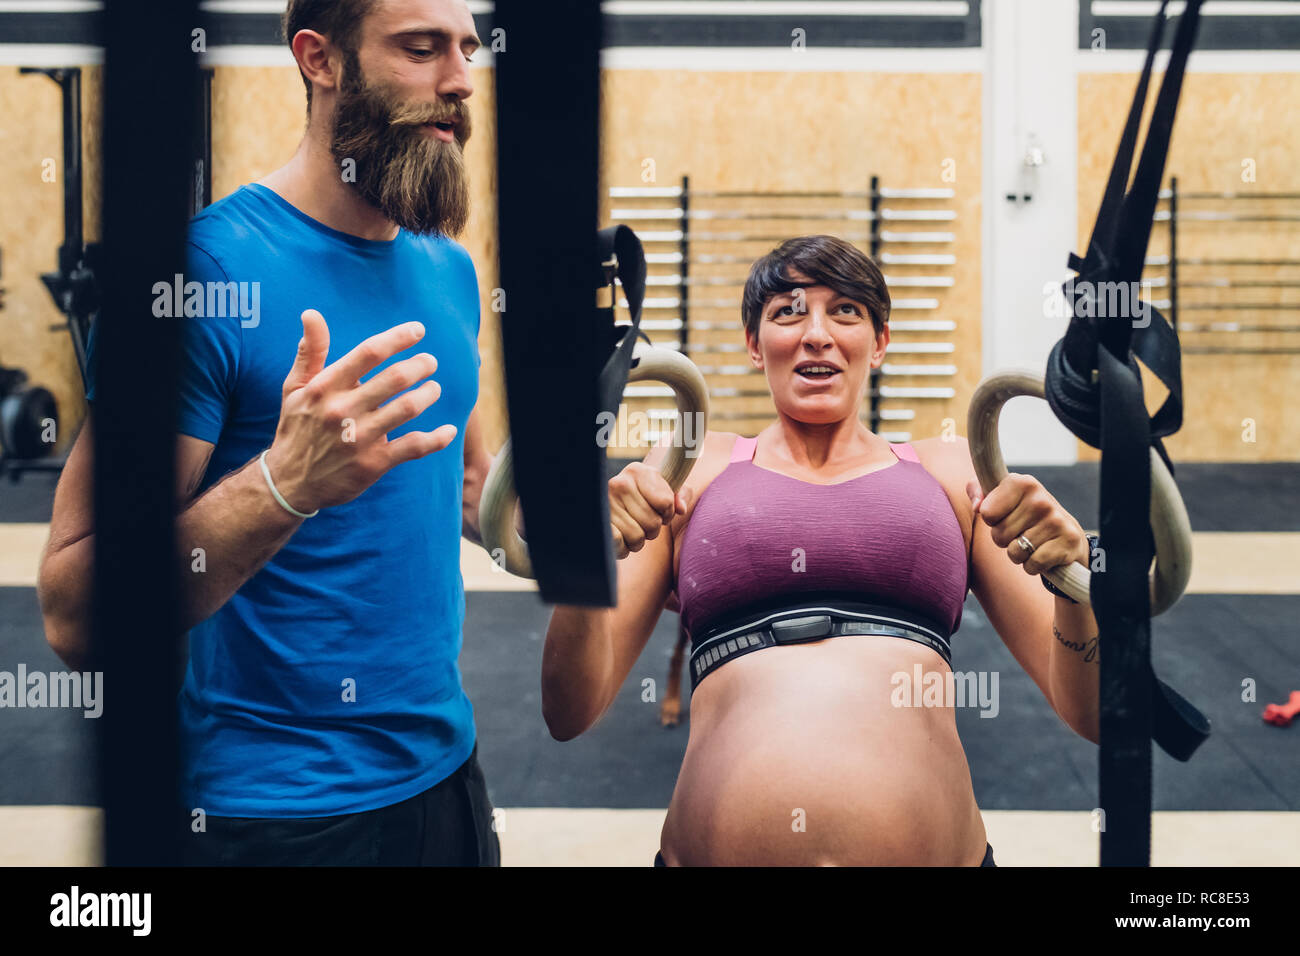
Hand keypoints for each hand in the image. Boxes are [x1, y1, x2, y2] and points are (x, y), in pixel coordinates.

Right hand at [263, 309, 458, 513]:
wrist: (289, 483)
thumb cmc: (296, 428)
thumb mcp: (294, 388)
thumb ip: (309, 351)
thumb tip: (311, 314)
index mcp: (325, 387)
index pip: (368, 353)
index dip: (397, 338)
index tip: (418, 330)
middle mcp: (343, 410)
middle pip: (394, 379)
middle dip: (420, 366)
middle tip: (430, 362)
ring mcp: (359, 438)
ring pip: (407, 408)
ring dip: (428, 395)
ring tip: (434, 389)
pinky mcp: (373, 463)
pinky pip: (413, 447)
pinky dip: (436, 439)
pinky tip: (449, 431)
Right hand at [608, 462, 691, 558]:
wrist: (606, 503)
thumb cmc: (642, 497)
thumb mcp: (663, 489)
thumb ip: (680, 495)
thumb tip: (681, 509)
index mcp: (638, 471)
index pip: (666, 502)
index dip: (667, 513)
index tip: (660, 512)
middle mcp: (619, 483)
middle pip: (653, 523)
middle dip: (653, 529)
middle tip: (643, 523)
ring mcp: (605, 502)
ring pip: (637, 537)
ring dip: (638, 541)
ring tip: (631, 530)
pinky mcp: (598, 521)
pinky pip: (618, 543)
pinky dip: (623, 548)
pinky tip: (620, 539)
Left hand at [967, 474, 1089, 574]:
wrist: (1066, 534)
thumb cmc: (1023, 515)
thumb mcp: (999, 497)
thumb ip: (978, 492)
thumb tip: (977, 506)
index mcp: (1021, 483)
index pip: (986, 512)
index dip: (991, 520)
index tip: (1005, 515)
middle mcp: (1040, 499)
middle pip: (998, 534)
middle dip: (1004, 539)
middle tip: (1020, 532)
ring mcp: (1056, 520)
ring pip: (1014, 552)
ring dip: (1018, 554)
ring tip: (1031, 543)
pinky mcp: (1068, 540)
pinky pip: (1032, 564)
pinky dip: (1033, 566)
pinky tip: (1042, 554)